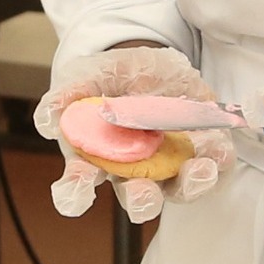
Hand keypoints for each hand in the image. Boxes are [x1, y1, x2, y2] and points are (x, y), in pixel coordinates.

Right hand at [38, 46, 227, 222]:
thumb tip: (45, 121)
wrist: (150, 62)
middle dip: (141, 201)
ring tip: (198, 169)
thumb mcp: (84, 77)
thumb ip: (66, 96)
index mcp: (96, 159)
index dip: (75, 194)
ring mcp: (170, 165)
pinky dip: (218, 160)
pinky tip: (218, 149)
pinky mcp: (203, 151)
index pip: (79, 187)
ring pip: (180, 189)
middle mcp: (134, 172)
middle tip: (143, 195)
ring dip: (190, 185)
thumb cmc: (108, 79)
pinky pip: (214, 165)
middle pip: (137, 199)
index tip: (76, 195)